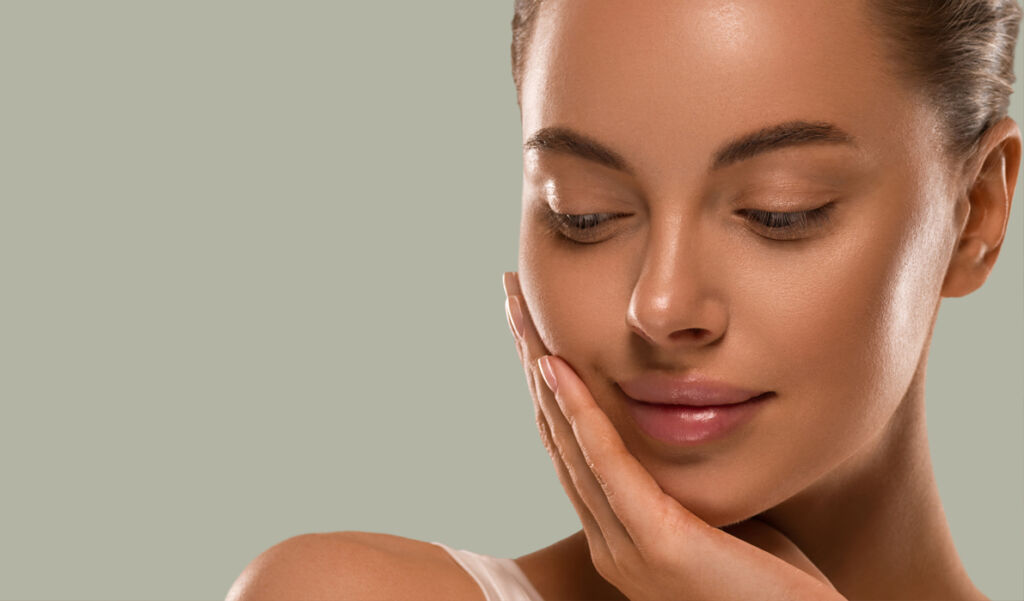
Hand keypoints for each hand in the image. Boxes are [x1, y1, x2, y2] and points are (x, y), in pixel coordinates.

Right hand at [502, 271, 846, 600]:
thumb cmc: (777, 587)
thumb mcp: (719, 518)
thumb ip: (685, 482)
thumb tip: (684, 426)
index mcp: (619, 535)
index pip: (571, 447)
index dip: (548, 386)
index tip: (535, 331)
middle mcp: (609, 542)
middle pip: (556, 435)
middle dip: (530, 361)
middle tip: (510, 300)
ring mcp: (626, 548)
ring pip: (568, 442)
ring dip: (540, 371)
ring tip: (520, 314)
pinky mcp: (658, 544)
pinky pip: (608, 464)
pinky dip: (579, 411)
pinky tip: (557, 366)